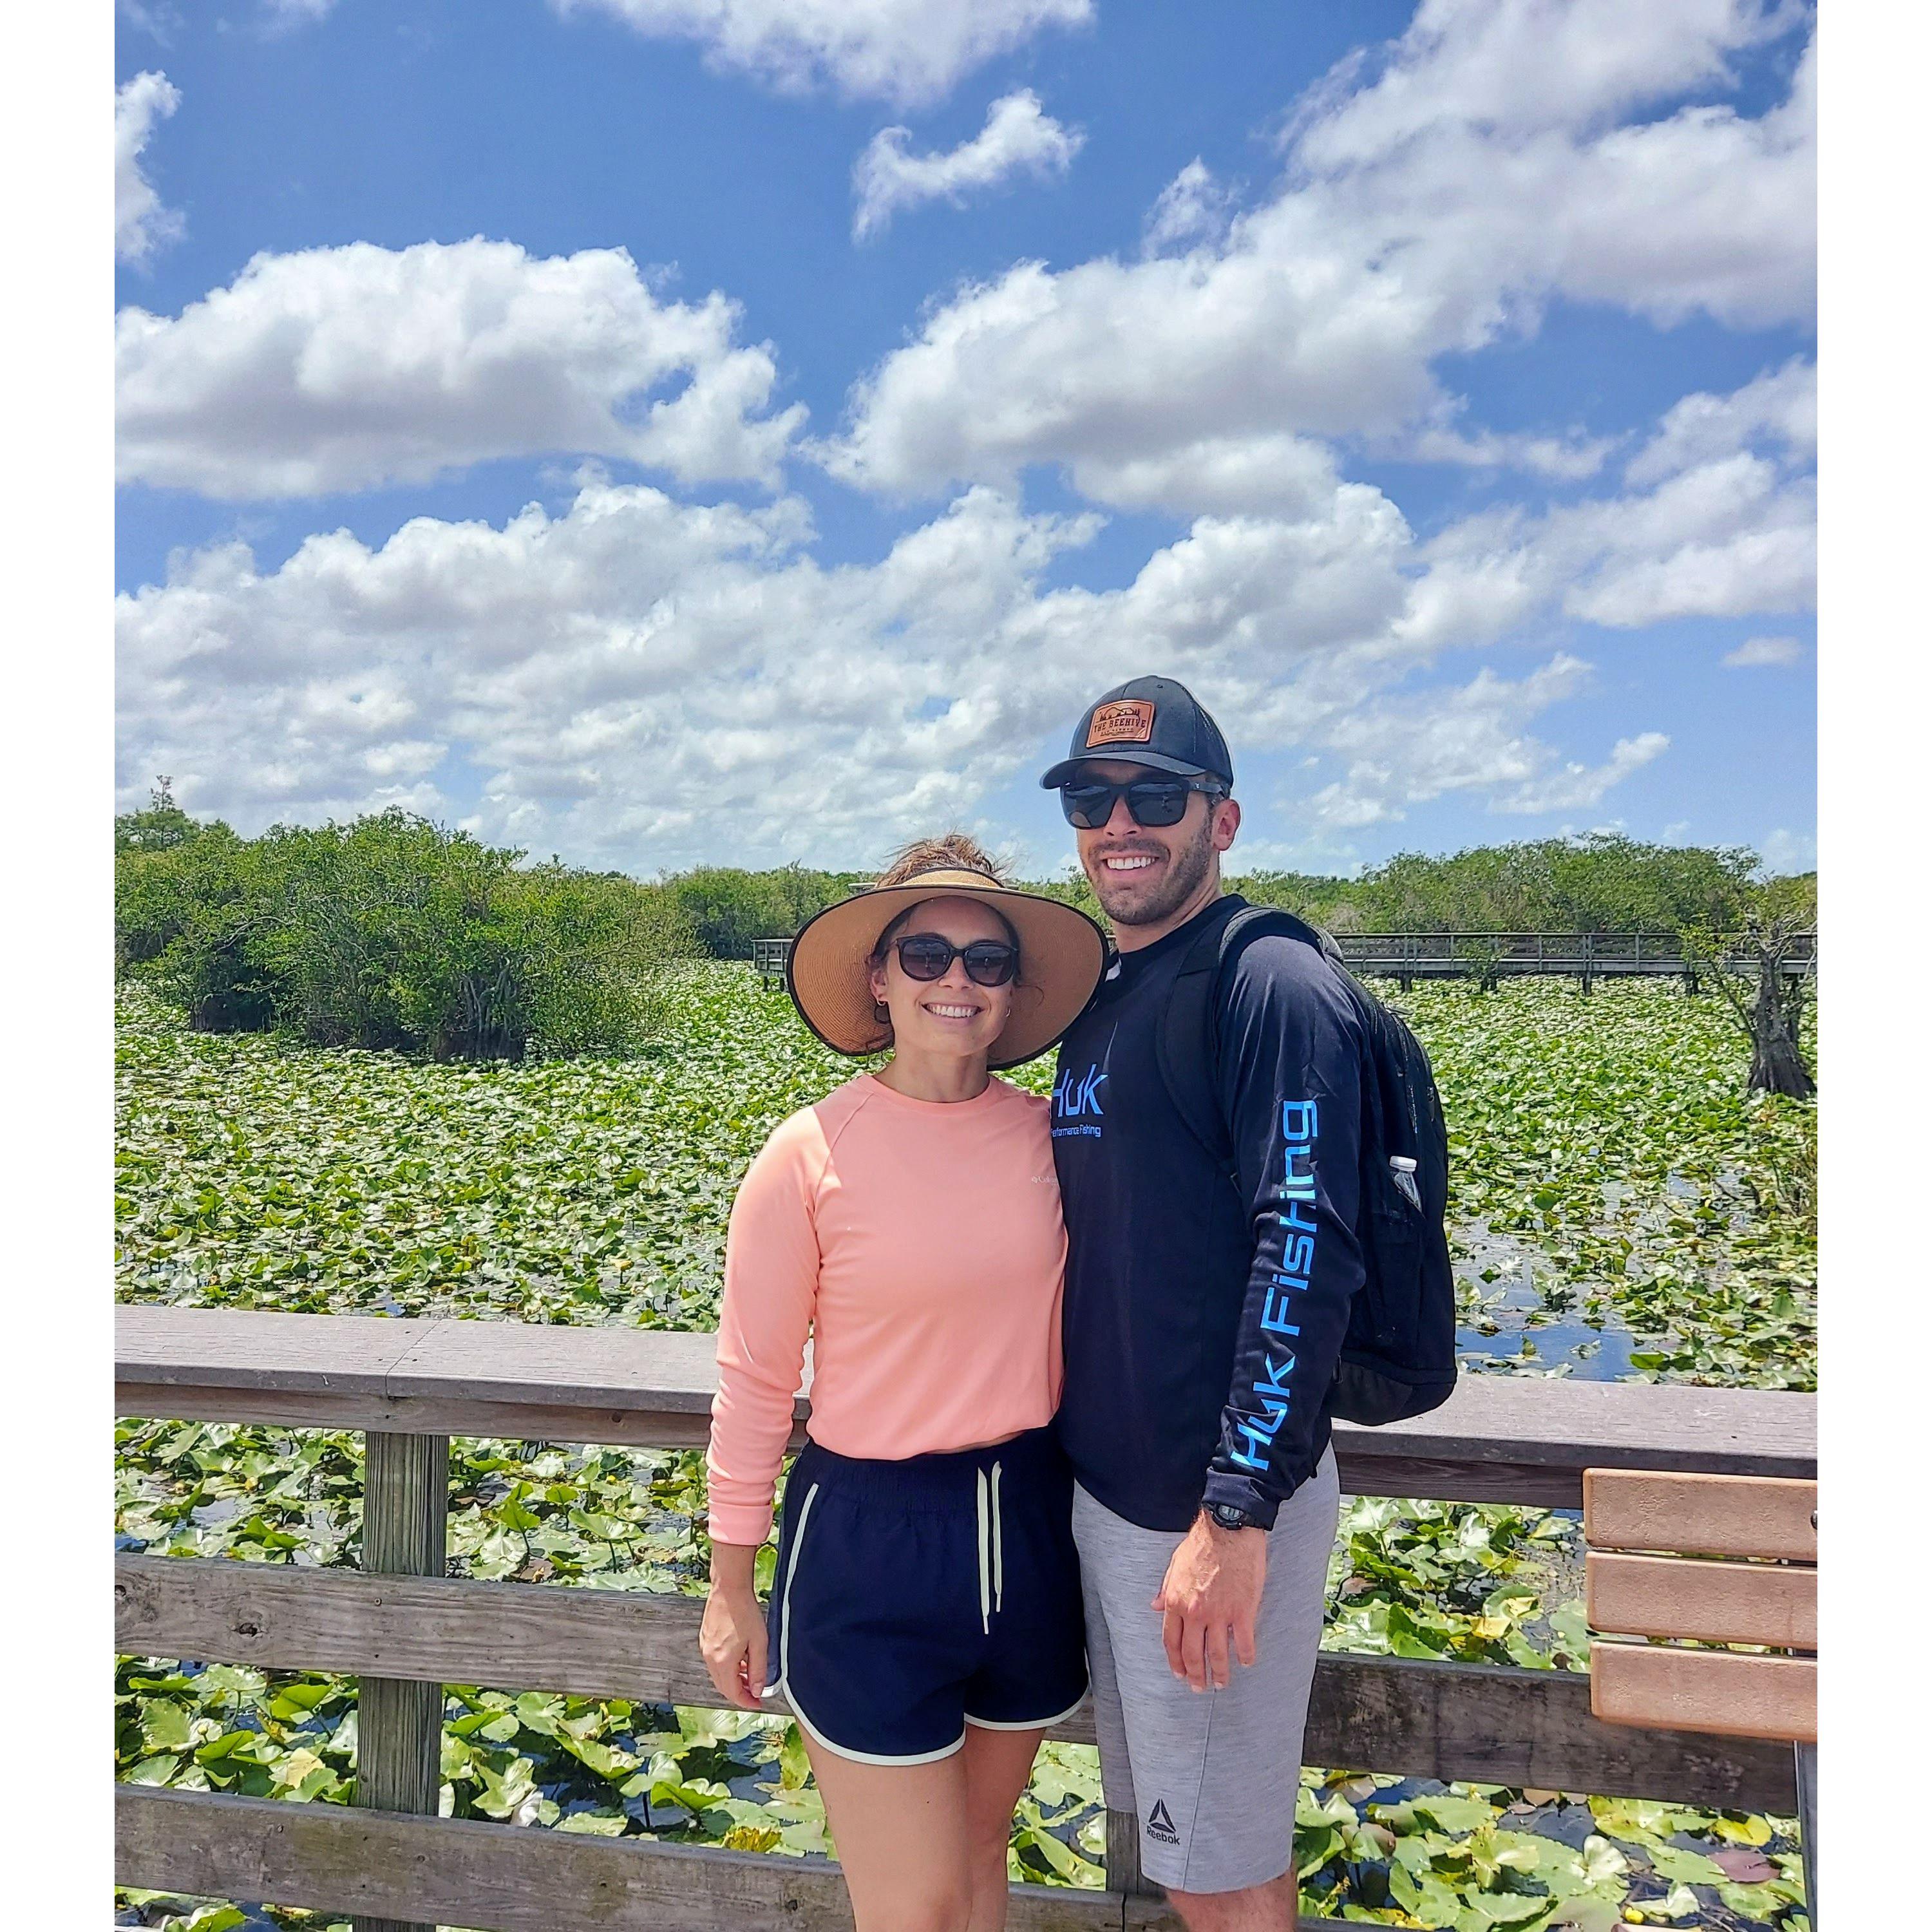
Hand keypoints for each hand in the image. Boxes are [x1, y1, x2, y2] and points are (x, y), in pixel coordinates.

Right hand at [700, 1577, 768, 1710]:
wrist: (729, 1589)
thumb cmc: (745, 1611)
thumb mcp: (759, 1643)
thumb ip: (758, 1670)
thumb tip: (757, 1691)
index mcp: (723, 1661)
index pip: (733, 1693)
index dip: (746, 1702)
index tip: (757, 1703)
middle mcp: (710, 1657)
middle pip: (723, 1687)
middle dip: (739, 1693)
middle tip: (755, 1694)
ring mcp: (705, 1648)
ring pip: (718, 1675)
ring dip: (733, 1680)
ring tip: (750, 1675)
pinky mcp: (705, 1639)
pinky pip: (714, 1663)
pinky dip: (726, 1668)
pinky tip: (739, 1660)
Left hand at [1152, 1514, 1266, 1691]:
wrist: (1229, 1528)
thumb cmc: (1202, 1544)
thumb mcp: (1175, 1565)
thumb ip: (1166, 1589)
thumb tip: (1155, 1607)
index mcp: (1176, 1601)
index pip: (1171, 1641)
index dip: (1175, 1661)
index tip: (1179, 1673)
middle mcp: (1195, 1612)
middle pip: (1193, 1654)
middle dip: (1195, 1675)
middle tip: (1199, 1688)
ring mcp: (1220, 1614)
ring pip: (1217, 1654)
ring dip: (1219, 1673)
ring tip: (1221, 1683)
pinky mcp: (1243, 1611)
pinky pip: (1244, 1643)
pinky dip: (1245, 1656)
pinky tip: (1245, 1663)